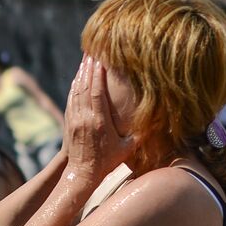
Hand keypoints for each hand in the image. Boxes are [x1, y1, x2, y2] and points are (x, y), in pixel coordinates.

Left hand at [61, 56, 132, 185]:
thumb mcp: (127, 149)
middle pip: (84, 87)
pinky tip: (77, 79)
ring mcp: (75, 119)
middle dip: (88, 68)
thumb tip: (156, 122)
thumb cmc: (107, 162)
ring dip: (80, 74)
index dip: (97, 75)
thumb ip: (140, 135)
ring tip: (85, 60)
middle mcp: (85, 117)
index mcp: (99, 121)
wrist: (82, 173)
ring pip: (76, 91)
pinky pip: (71, 99)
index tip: (100, 60)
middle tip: (91, 52)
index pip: (96, 92)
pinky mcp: (69, 122)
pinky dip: (74, 87)